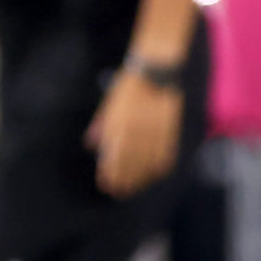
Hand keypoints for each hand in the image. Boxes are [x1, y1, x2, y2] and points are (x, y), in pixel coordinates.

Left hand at [85, 70, 183, 197]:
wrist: (156, 68)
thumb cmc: (129, 85)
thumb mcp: (110, 103)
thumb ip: (101, 126)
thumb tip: (91, 146)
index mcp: (118, 122)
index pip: (113, 156)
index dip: (110, 173)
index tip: (107, 185)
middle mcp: (136, 128)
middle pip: (130, 162)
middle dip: (124, 180)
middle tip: (119, 192)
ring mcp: (154, 128)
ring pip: (148, 161)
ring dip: (141, 177)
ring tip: (135, 187)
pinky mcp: (170, 127)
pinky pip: (166, 153)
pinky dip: (160, 166)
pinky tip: (155, 173)